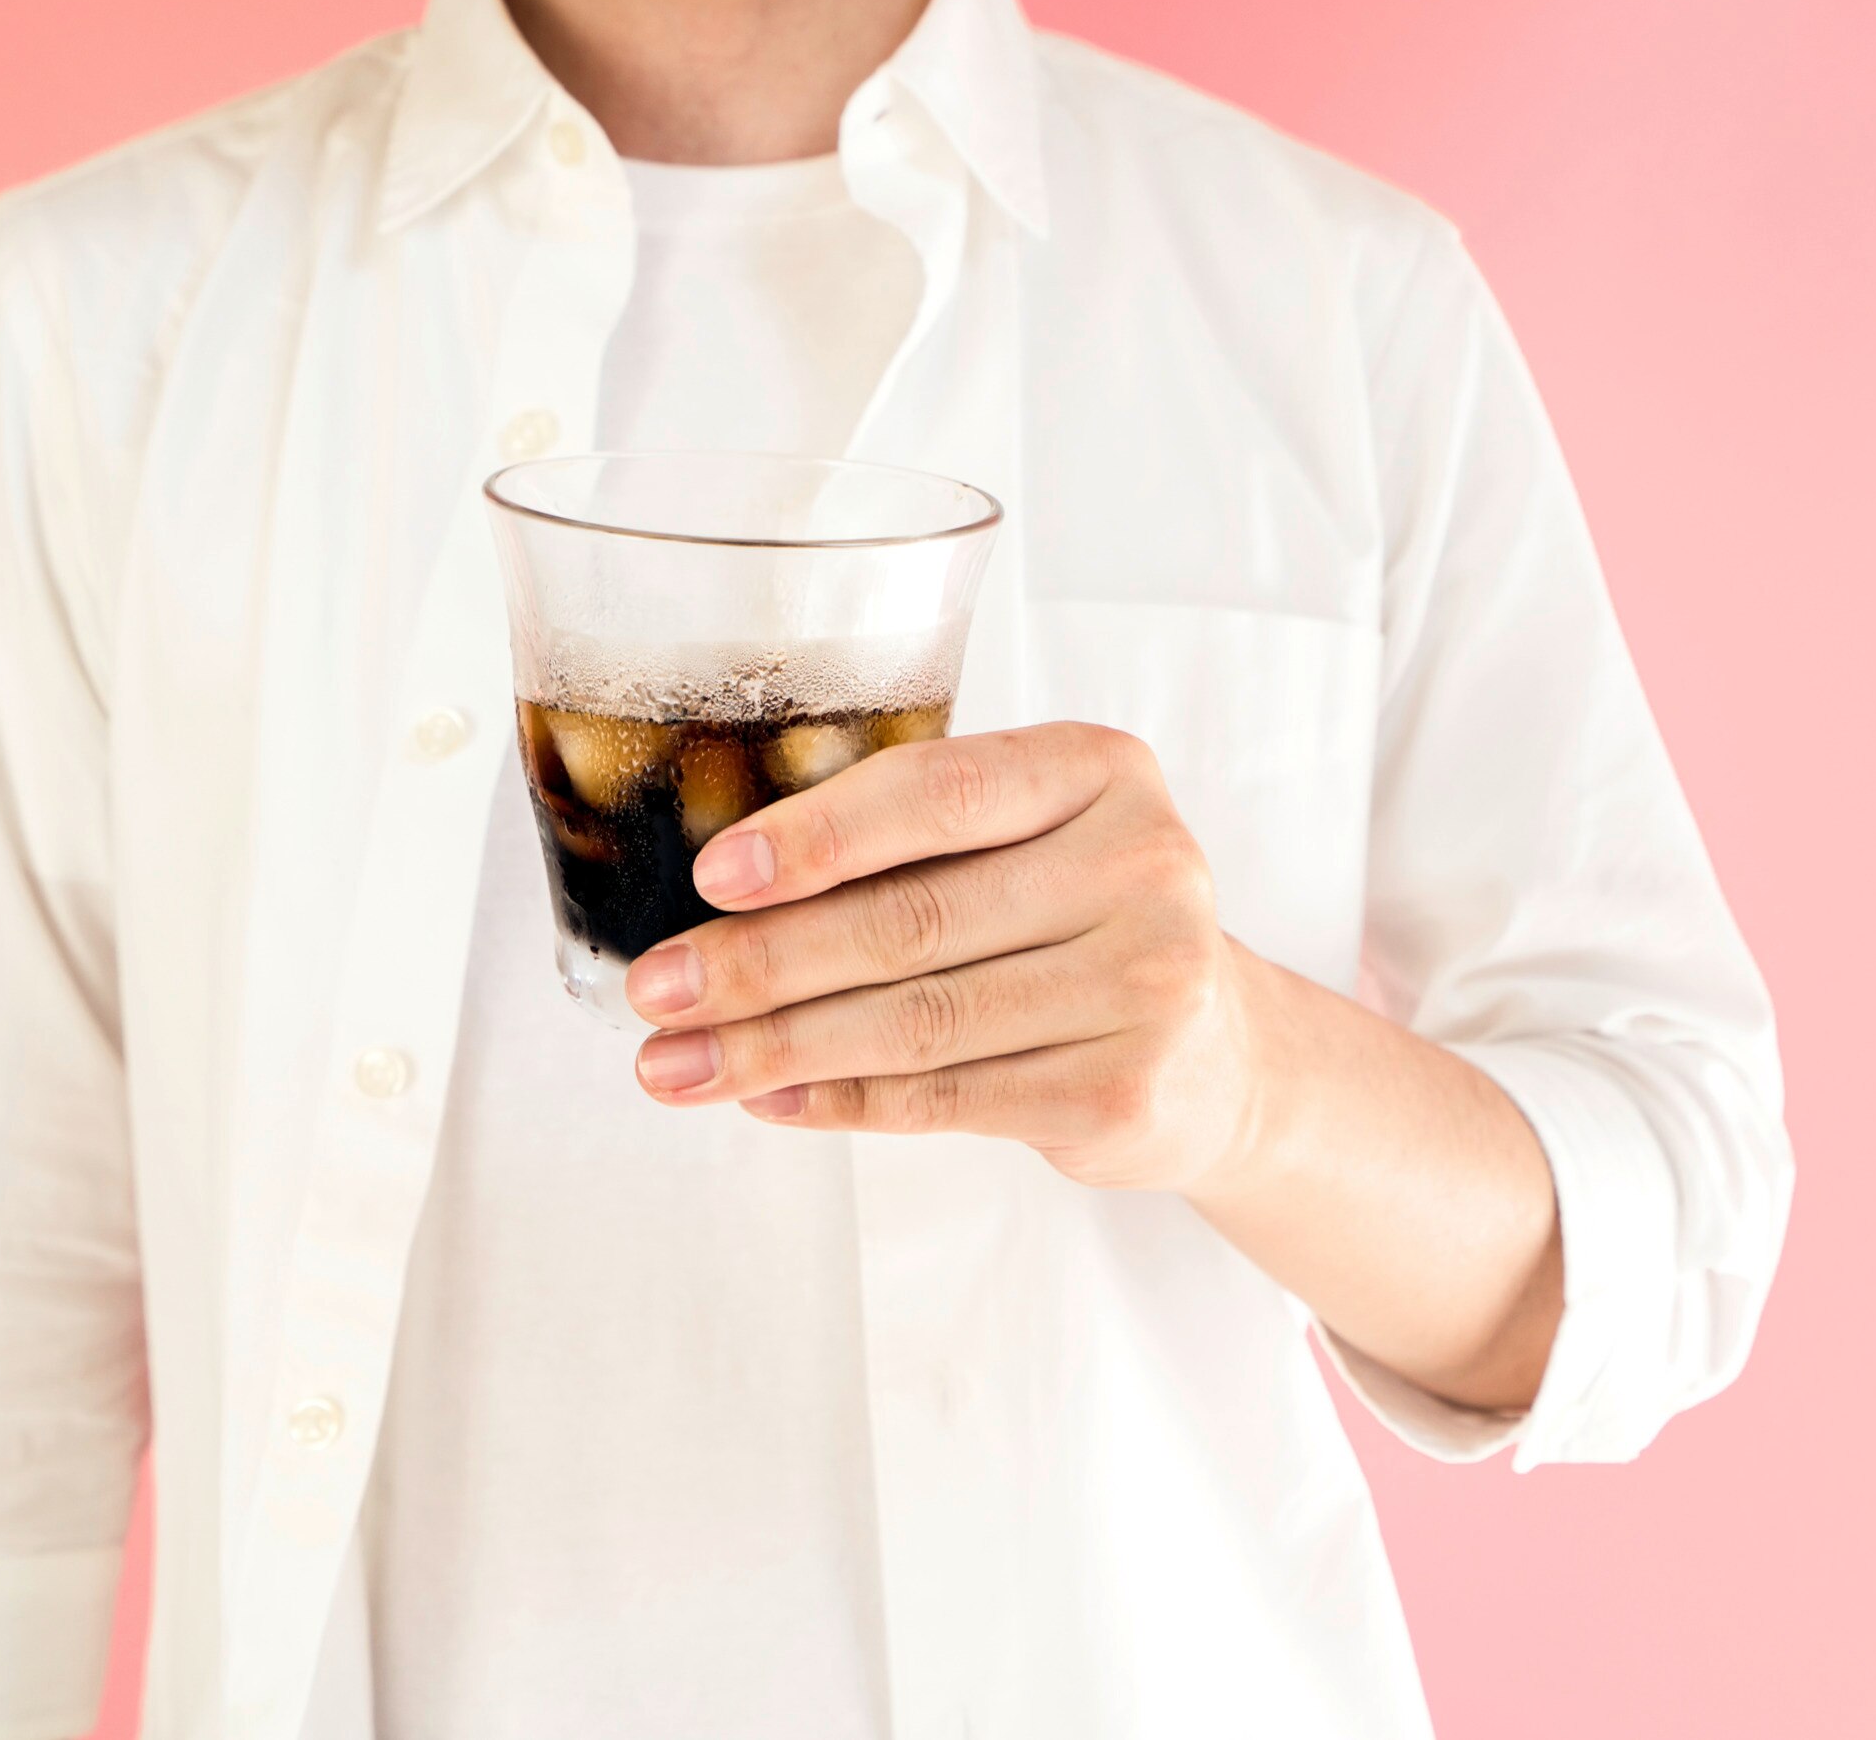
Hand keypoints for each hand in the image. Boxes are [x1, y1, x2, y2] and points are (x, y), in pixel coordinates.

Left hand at [624, 723, 1270, 1194]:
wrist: (1219, 1054)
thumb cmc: (1082, 919)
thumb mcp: (1032, 839)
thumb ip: (915, 841)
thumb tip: (721, 891)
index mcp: (1103, 772)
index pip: (939, 793)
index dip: (817, 836)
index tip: (714, 876)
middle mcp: (1143, 868)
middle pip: (911, 921)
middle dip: (760, 962)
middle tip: (656, 990)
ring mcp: (1143, 988)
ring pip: (915, 1023)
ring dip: (774, 1048)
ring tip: (674, 1065)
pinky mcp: (1120, 1092)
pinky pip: (943, 1098)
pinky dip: (838, 1102)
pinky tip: (765, 1098)